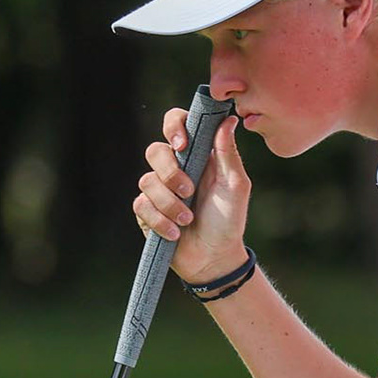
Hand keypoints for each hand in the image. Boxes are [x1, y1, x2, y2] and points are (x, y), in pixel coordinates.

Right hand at [132, 107, 252, 281]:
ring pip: (147, 181)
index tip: (182, 144)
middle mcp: (175, 168)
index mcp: (197, 155)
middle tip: (189, 192)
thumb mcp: (235, 186)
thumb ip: (229, 153)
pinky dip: (160, 220)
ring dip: (169, 204)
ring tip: (188, 221)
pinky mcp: (147, 211)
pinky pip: (141, 206)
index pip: (177, 123)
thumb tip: (229, 119)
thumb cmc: (228, 221)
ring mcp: (158, 190)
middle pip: (155, 151)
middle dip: (170, 172)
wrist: (214, 258)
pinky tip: (175, 233)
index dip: (174, 126)